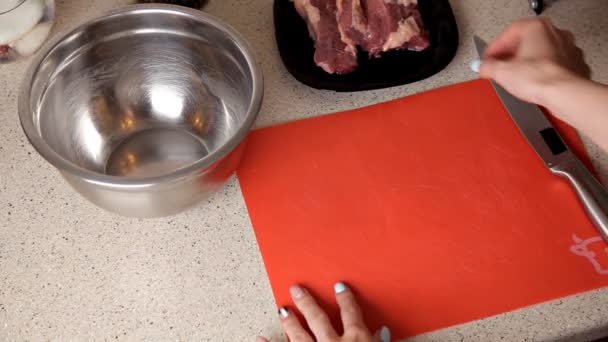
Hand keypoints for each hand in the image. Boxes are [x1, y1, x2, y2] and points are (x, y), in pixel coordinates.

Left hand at [256, 282, 389, 341]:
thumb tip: (382, 333)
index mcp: (357, 340)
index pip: (350, 312)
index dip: (345, 298)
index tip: (338, 287)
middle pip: (318, 317)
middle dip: (307, 302)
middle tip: (296, 289)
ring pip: (299, 335)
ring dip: (290, 321)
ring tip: (282, 310)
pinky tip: (260, 339)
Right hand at [479, 18, 590, 105]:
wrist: (564, 94)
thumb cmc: (539, 78)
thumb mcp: (502, 72)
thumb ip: (488, 67)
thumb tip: (483, 67)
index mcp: (536, 28)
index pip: (507, 34)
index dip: (493, 49)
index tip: (486, 59)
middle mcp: (554, 33)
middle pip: (525, 42)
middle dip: (510, 55)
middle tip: (498, 67)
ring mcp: (567, 48)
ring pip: (540, 52)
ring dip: (527, 63)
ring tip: (515, 77)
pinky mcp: (574, 64)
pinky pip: (553, 65)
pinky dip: (542, 71)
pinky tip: (533, 82)